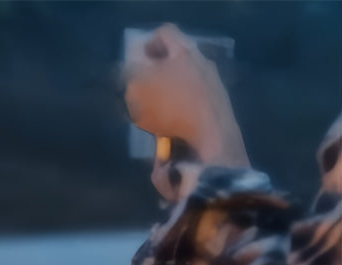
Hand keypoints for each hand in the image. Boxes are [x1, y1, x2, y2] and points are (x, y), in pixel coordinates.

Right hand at [124, 24, 248, 167]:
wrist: (209, 145)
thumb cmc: (171, 110)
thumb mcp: (138, 87)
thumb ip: (131, 72)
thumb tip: (132, 69)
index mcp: (184, 53)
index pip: (165, 35)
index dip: (146, 46)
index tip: (134, 64)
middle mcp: (203, 66)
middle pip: (176, 62)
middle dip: (157, 76)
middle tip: (139, 92)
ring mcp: (213, 90)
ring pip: (184, 87)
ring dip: (166, 101)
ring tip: (148, 119)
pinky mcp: (216, 115)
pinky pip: (191, 111)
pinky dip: (176, 121)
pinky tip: (165, 137)